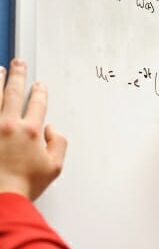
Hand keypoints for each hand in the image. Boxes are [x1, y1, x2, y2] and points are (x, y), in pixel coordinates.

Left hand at [0, 59, 66, 200]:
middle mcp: (9, 125)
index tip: (39, 85)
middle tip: (19, 63)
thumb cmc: (23, 185)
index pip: (38, 104)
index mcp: (31, 132)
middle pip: (15, 93)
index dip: (40, 92)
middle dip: (18, 75)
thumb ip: (59, 144)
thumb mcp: (54, 167)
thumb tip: (52, 130)